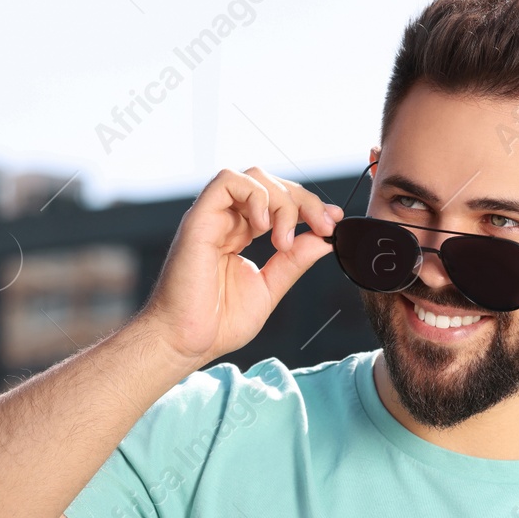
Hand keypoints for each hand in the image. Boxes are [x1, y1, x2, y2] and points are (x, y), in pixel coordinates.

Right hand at [136, 166, 342, 365]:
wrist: (187, 340)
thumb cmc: (218, 323)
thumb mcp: (269, 288)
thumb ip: (294, 261)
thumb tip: (324, 239)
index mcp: (240, 234)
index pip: (278, 202)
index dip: (309, 206)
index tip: (332, 222)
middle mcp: (226, 221)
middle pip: (271, 183)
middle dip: (304, 200)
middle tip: (322, 226)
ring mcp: (212, 218)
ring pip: (253, 177)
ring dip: (282, 200)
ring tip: (284, 239)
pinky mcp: (198, 220)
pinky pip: (227, 182)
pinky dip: (254, 195)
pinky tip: (263, 227)